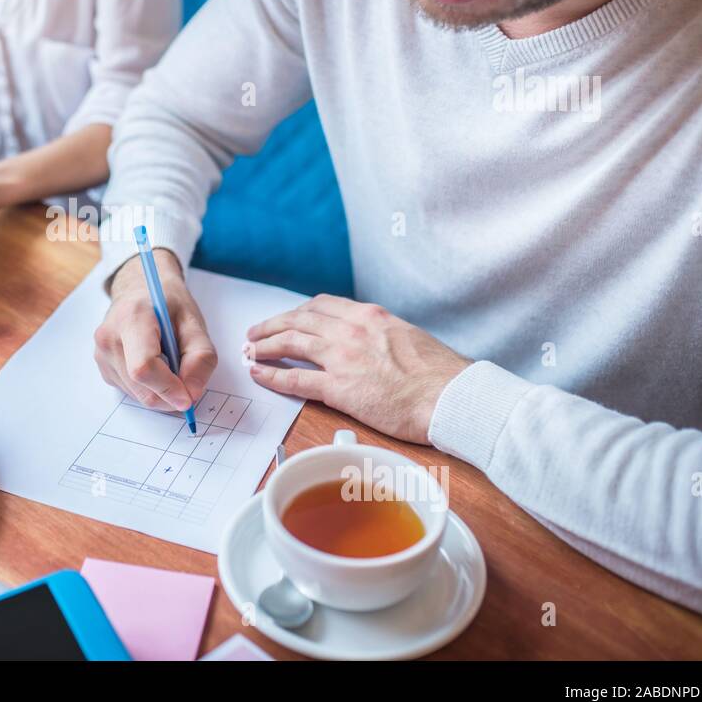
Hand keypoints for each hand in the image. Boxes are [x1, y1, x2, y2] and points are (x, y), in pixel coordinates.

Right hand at [93, 251, 217, 410]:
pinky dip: (150, 387)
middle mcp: (109, 338)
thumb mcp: (194, 321)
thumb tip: (192, 394)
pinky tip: (154, 363)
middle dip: (169, 394)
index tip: (189, 397)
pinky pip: (132, 392)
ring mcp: (102, 355)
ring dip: (161, 390)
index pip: (144, 368)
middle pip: (141, 387)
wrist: (139, 289)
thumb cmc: (167, 303)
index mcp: (131, 318)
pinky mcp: (103, 368)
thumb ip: (200, 357)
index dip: (168, 388)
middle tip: (187, 378)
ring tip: (168, 360)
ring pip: (138, 395)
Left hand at [244, 295, 470, 444]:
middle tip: (256, 333)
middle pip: (298, 320)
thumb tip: (371, 342)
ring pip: (291, 343)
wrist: (451, 396)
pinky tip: (259, 374)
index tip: (286, 318)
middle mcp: (351, 331)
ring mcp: (343, 358)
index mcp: (369, 316)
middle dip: (272, 325)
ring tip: (250, 351)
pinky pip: (295, 378)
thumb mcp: (408, 337)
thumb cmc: (439, 374)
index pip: (322, 305)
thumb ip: (382, 335)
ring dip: (265, 346)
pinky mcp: (339, 388)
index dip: (297, 312)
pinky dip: (272, 375)